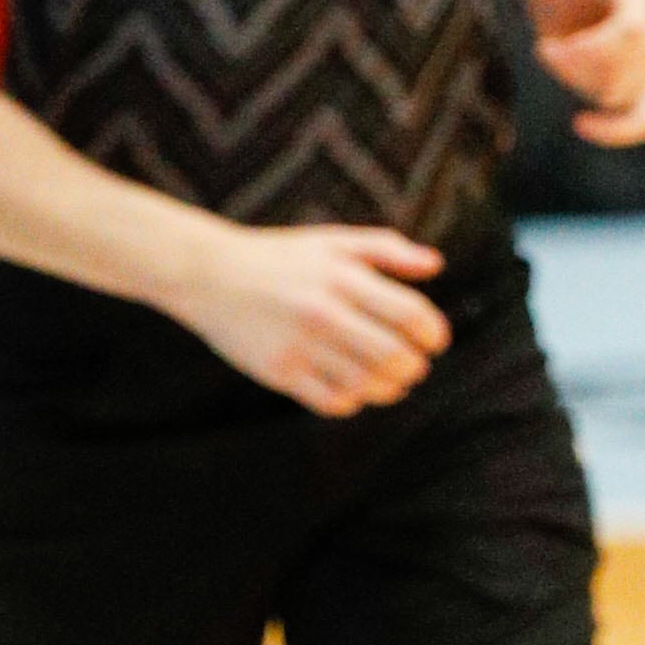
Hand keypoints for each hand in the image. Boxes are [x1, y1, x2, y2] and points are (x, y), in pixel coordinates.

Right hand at [176, 218, 450, 415]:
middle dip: (415, 366)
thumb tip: (436, 265)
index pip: (410, 315)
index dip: (434, 334)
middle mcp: (323, 311)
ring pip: (368, 386)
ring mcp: (300, 345)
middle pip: (395, 357)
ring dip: (389, 389)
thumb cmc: (280, 258)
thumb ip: (387, 249)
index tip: (434, 341)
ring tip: (389, 380)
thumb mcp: (333, 242)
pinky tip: (352, 387)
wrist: (209, 275)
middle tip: (413, 365)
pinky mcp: (280, 373)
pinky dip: (353, 401)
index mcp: (342, 277)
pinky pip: (334, 403)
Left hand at [530, 0, 644, 147]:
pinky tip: (580, 122)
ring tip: (557, 61)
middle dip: (577, 66)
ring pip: (619, 94)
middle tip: (547, 51)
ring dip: (580, 84)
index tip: (544, 49)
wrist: (567, 2)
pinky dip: (616, 131)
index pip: (627, 34)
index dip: (584, 50)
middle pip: (620, 68)